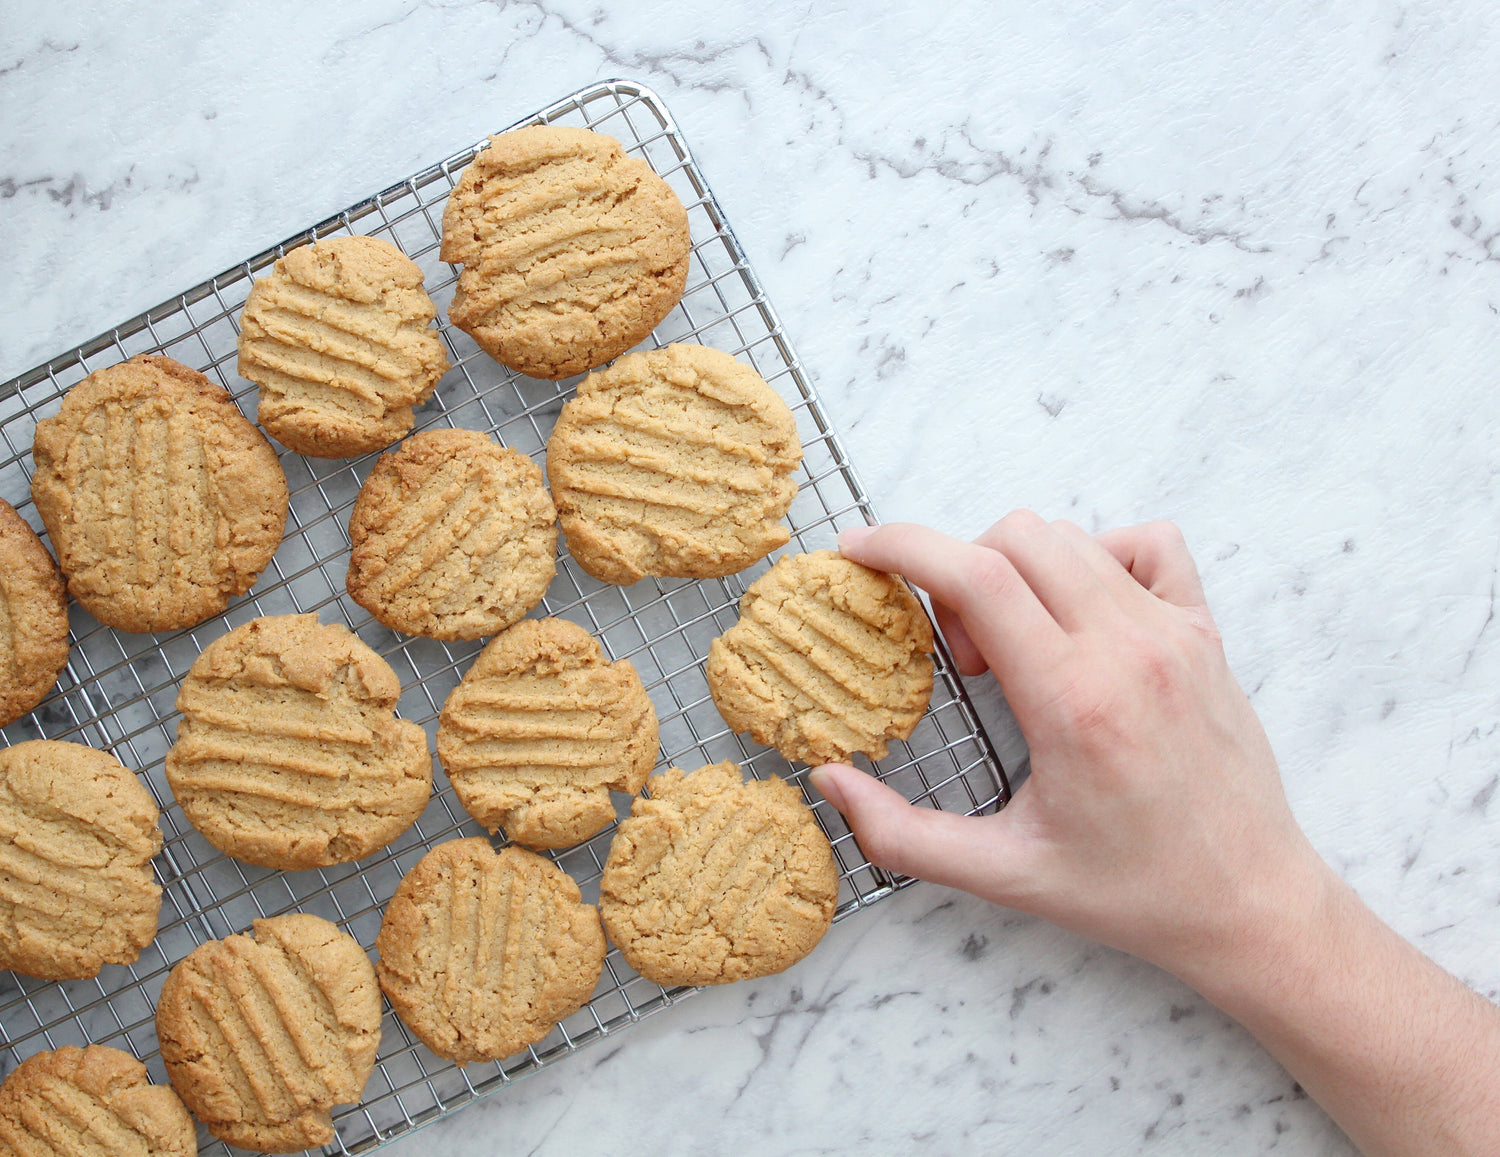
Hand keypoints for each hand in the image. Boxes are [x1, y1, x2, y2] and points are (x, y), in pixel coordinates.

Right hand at [810, 512, 1330, 981]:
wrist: (1250, 903)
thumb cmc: (1133, 892)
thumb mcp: (1005, 875)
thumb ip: (903, 836)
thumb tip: (830, 783)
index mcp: (1073, 702)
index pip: (976, 577)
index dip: (902, 546)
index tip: (858, 550)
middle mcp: (1128, 649)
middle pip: (1015, 539)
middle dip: (957, 574)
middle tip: (962, 656)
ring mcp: (1174, 632)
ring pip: (1070, 536)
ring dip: (1017, 570)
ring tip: (1018, 649)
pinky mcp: (1205, 632)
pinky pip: (1147, 543)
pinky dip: (1097, 554)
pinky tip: (1081, 613)